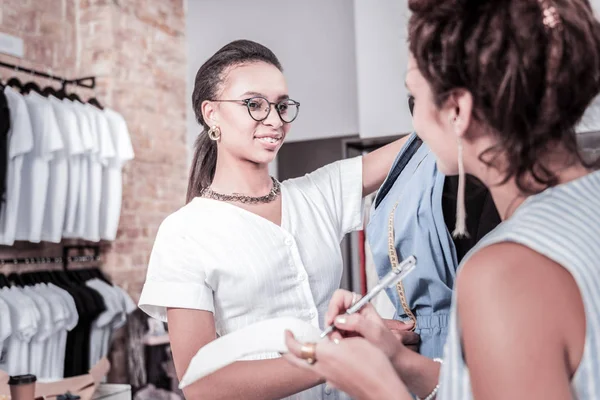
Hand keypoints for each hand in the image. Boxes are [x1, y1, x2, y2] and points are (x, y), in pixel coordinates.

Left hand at [283, 332, 410, 399]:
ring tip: (308, 346)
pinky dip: (318, 363)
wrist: (382, 390)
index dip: (288, 339)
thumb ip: (341, 338)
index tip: (287, 332)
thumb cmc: (374, 367)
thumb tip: (333, 339)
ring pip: (307, 366)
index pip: (297, 346)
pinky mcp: (336, 384)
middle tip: (285, 342)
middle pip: (295, 361)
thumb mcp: (358, 341)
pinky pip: (321, 371)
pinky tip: (329, 359)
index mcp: (326, 353)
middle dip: (287, 351)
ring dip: (304, 356)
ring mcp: (328, 378)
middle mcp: (323, 367)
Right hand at [325, 290, 417, 358]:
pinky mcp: (346, 337)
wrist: (395, 362)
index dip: (333, 306)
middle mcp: (354, 314)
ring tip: (342, 344)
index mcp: (362, 306)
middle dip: (332, 324)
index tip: (332, 320)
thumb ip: (358, 323)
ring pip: (331, 325)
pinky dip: (335, 342)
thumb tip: (338, 320)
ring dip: (333, 335)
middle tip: (337, 337)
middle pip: (333, 311)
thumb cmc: (390, 346)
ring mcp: (349, 325)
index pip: (340, 296)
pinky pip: (334, 336)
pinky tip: (343, 348)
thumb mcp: (376, 333)